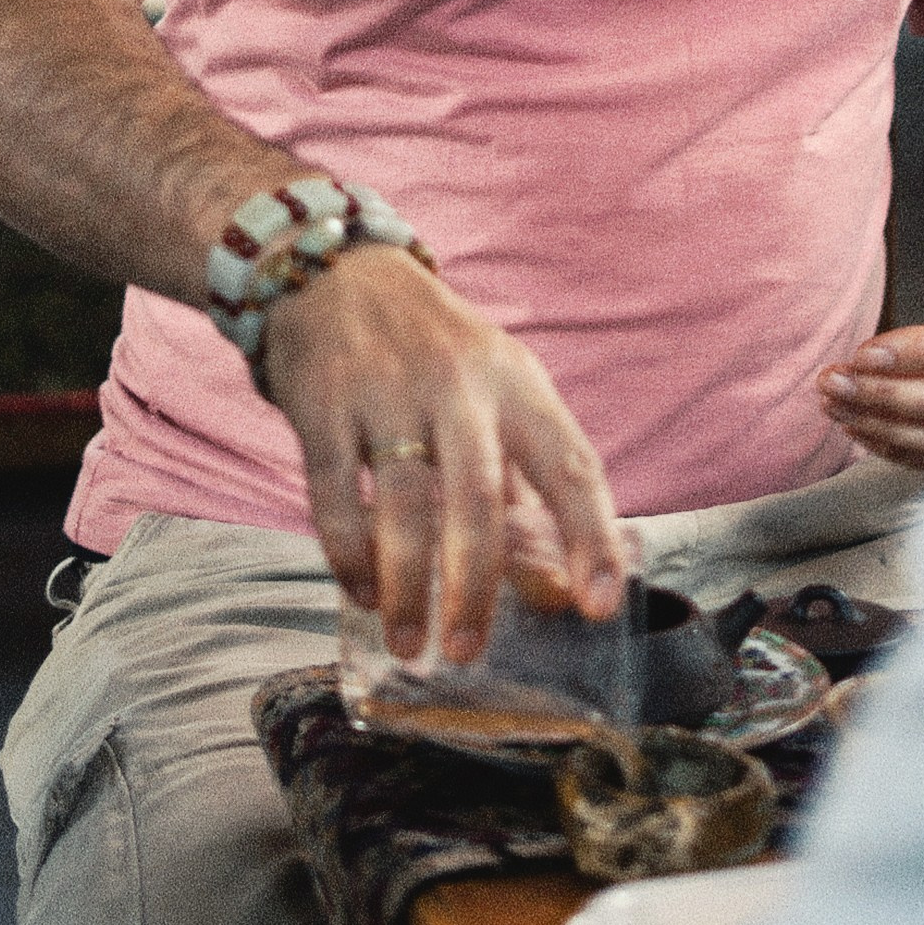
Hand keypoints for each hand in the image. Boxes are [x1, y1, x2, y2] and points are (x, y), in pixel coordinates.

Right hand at [260, 242, 627, 665]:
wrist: (337, 274)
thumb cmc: (435, 352)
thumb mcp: (495, 388)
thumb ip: (521, 480)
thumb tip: (555, 585)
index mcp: (516, 384)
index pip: (570, 464)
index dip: (592, 537)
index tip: (600, 604)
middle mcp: (458, 386)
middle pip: (478, 497)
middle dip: (475, 584)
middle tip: (468, 651)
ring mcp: (387, 392)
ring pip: (404, 504)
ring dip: (407, 586)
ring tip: (411, 643)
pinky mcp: (323, 403)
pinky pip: (334, 492)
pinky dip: (348, 553)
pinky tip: (362, 592)